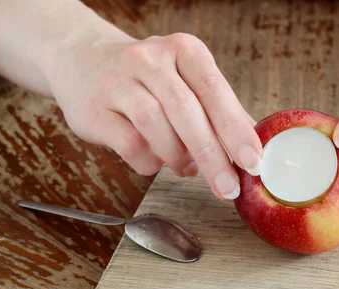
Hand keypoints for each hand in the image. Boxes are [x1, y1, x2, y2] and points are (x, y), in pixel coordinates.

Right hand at [47, 32, 261, 199]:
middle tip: (228, 187)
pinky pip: (129, 144)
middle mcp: (151, 59)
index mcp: (184, 50)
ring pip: (155, 126)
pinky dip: (149, 161)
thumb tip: (255, 149)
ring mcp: (118, 81)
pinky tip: (156, 160)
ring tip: (186, 167)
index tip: (253, 162)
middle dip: (212, 155)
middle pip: (186, 111)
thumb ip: (219, 110)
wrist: (82, 62)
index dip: (236, 129)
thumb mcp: (187, 80)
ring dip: (177, 156)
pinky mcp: (95, 109)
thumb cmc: (150, 80)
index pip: (215, 90)